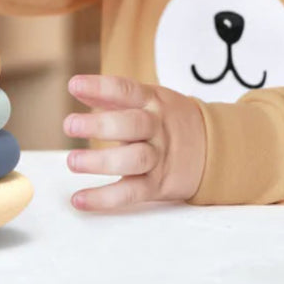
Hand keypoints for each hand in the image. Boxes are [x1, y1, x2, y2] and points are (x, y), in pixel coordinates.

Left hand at [63, 74, 205, 211]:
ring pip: (134, 160)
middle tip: (69, 125)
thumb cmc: (168, 119)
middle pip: (132, 125)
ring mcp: (160, 157)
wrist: (214, 148)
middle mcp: (157, 128)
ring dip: (101, 162)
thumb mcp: (148, 99)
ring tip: (72, 161)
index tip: (73, 84)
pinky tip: (79, 199)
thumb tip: (76, 87)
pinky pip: (131, 193)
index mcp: (153, 101)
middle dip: (100, 125)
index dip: (100, 86)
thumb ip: (112, 96)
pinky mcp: (158, 185)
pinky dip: (104, 198)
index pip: (126, 90)